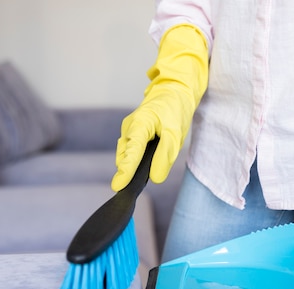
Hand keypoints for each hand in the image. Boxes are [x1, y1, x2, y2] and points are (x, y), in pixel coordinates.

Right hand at [111, 24, 208, 190]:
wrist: (175, 92)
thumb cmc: (175, 110)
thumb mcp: (175, 134)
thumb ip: (165, 156)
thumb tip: (155, 178)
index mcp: (140, 124)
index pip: (132, 151)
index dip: (125, 170)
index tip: (117, 186)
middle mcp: (130, 127)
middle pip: (125, 155)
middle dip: (127, 172)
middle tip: (130, 190)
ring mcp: (130, 130)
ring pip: (127, 154)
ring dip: (130, 168)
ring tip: (134, 184)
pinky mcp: (133, 134)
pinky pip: (131, 151)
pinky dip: (134, 161)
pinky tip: (141, 171)